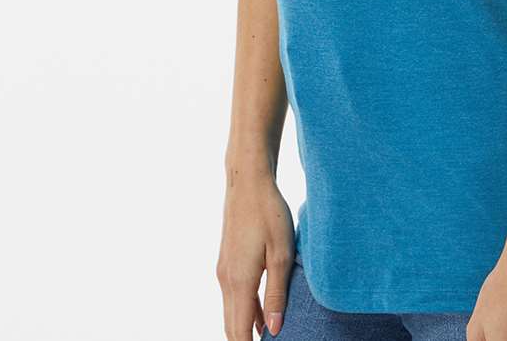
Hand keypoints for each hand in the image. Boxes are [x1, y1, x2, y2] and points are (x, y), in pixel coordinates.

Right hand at [217, 167, 295, 338]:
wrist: (247, 182)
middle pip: (232, 327)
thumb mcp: (281, 254)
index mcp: (239, 282)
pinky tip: (263, 317)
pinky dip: (245, 312)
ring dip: (246, 328)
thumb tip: (275, 330)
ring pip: (232, 313)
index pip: (240, 332)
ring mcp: (224, 271)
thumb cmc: (269, 214)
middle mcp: (226, 280)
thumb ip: (277, 294)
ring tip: (268, 339)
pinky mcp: (227, 262)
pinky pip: (234, 297)